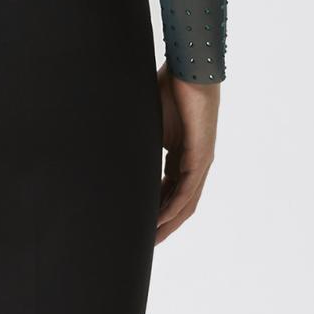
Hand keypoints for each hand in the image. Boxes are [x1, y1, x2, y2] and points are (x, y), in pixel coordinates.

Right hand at [155, 65, 219, 244]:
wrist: (188, 69)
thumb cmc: (169, 88)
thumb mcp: (147, 123)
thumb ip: (138, 141)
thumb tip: (111, 147)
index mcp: (182, 154)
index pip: (170, 191)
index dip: (156, 211)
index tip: (140, 226)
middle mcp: (194, 162)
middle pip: (180, 203)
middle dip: (163, 226)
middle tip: (146, 244)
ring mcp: (201, 160)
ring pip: (186, 202)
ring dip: (169, 223)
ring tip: (152, 241)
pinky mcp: (202, 156)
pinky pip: (188, 189)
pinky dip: (174, 206)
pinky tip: (160, 220)